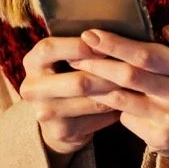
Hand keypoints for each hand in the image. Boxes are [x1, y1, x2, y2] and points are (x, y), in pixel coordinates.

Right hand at [20, 36, 124, 155]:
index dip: (82, 47)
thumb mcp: (66, 57)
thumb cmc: (69, 74)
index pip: (52, 48)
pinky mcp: (60, 131)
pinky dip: (115, 109)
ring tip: (136, 84)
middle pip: (79, 81)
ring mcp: (44, 112)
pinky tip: (127, 102)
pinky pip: (98, 118)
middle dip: (110, 75)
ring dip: (118, 92)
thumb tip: (111, 36)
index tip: (107, 46)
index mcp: (33, 61)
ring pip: (93, 101)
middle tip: (134, 70)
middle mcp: (32, 88)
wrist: (58, 118)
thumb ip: (82, 46)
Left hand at [68, 24, 168, 160]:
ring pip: (122, 99)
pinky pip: (125, 118)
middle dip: (99, 63)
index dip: (117, 45)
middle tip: (75, 53)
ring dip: (96, 84)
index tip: (92, 34)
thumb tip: (165, 29)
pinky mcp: (159, 137)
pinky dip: (109, 105)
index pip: (149, 55)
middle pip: (131, 76)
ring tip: (77, 71)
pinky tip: (95, 96)